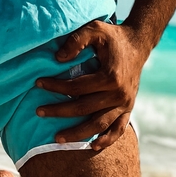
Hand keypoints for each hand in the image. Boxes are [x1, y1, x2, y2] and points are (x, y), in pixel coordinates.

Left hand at [34, 21, 149, 151]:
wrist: (138, 44)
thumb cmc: (113, 36)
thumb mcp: (95, 29)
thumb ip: (77, 40)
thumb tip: (58, 59)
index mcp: (110, 77)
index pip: (77, 87)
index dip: (56, 86)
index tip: (38, 83)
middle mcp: (119, 94)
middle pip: (84, 109)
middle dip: (59, 112)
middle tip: (38, 112)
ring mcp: (125, 103)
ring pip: (99, 124)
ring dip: (78, 134)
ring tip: (57, 139)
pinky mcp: (128, 108)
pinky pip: (118, 129)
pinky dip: (107, 139)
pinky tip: (93, 147)